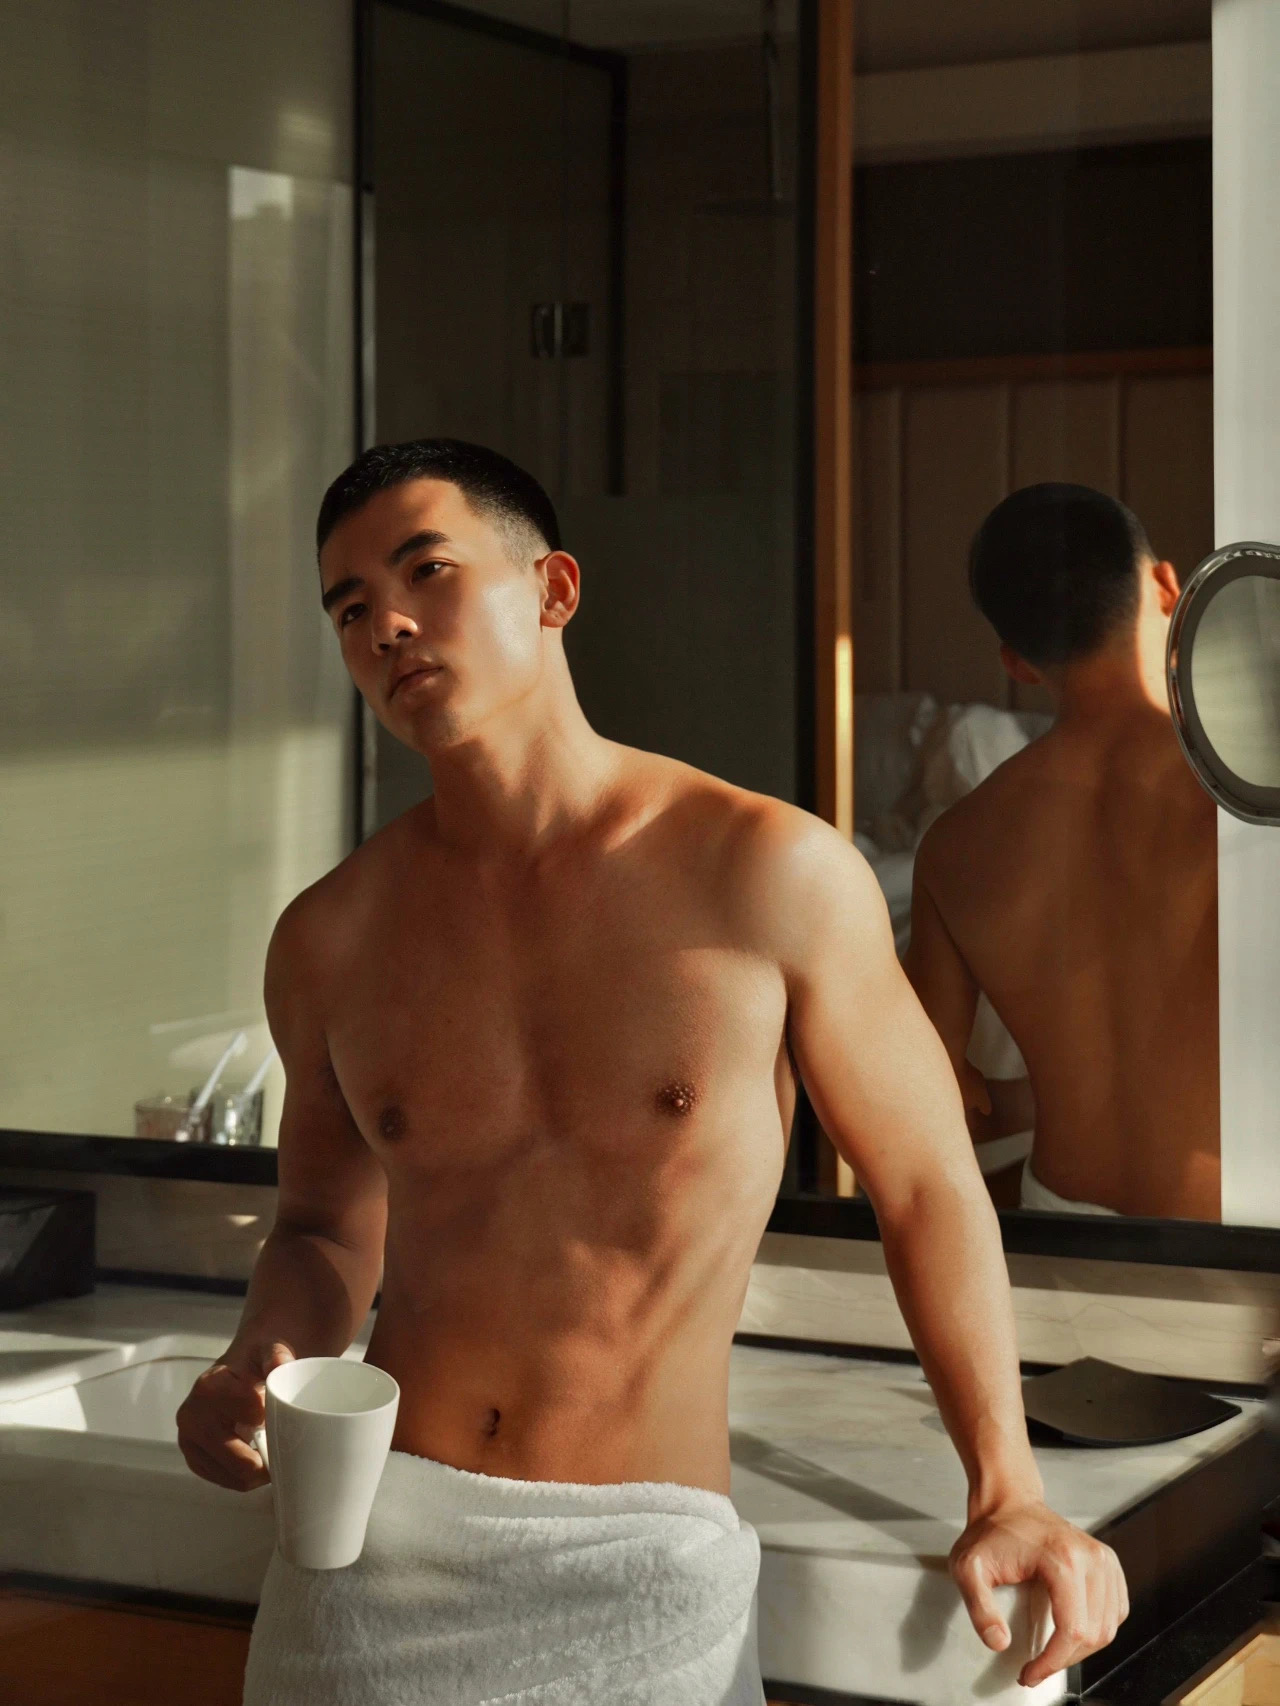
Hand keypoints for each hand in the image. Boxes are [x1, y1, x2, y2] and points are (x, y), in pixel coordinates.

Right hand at [175, 1340, 294, 1491]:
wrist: (235, 1372)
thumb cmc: (254, 1364)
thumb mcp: (268, 1350)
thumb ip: (276, 1356)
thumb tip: (281, 1366)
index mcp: (210, 1386)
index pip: (251, 1413)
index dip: (273, 1419)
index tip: (285, 1416)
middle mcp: (192, 1415)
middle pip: (237, 1456)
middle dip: (266, 1458)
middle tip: (287, 1451)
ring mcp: (189, 1440)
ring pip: (231, 1474)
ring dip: (256, 1472)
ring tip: (273, 1456)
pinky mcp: (194, 1459)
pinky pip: (223, 1480)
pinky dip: (244, 1477)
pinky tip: (256, 1461)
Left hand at [950, 1499, 1128, 1686]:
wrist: (1008, 1502)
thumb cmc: (990, 1532)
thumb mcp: (968, 1567)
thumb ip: (979, 1607)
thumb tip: (1000, 1643)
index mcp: (1063, 1558)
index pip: (1072, 1629)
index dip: (1053, 1662)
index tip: (1030, 1674)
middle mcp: (1092, 1558)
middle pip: (1094, 1633)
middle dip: (1064, 1660)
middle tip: (1036, 1667)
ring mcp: (1104, 1559)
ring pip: (1109, 1628)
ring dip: (1082, 1650)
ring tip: (1052, 1653)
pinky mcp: (1109, 1564)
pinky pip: (1116, 1612)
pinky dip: (1097, 1631)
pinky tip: (1072, 1633)